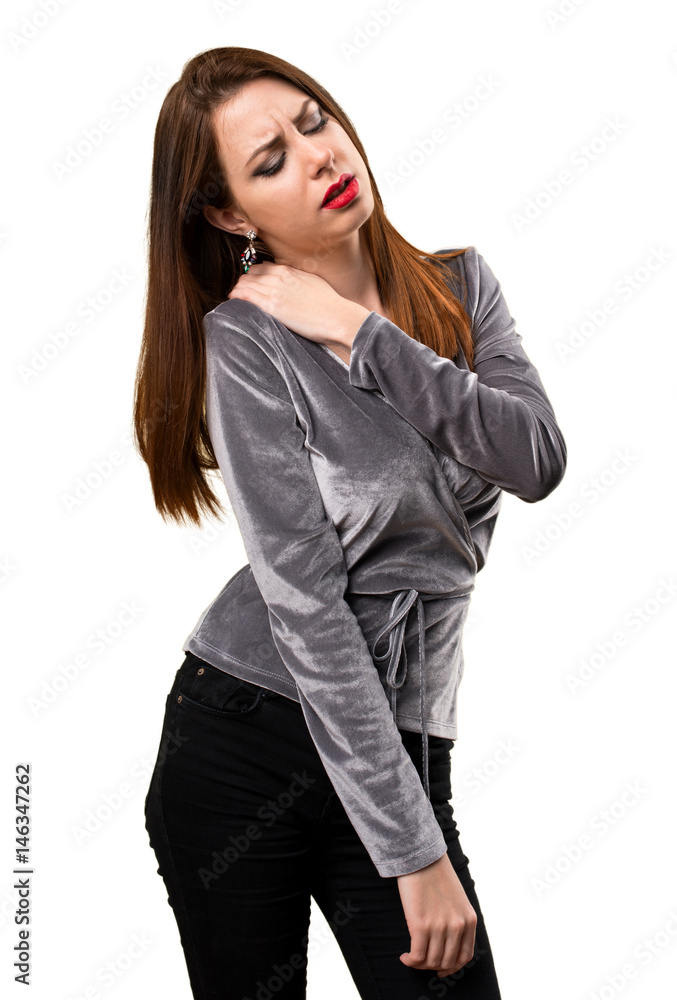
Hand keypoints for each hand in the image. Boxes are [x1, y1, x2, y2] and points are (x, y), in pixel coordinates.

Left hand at [227, 261, 369, 346]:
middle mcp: (279, 276)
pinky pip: (244, 295)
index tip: (252, 287)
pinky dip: (236, 297)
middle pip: (249, 275)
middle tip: (241, 296)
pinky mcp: (272, 305)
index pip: (261, 268)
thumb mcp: (312, 283)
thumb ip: (296, 280)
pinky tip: (233, 302)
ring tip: (236, 301)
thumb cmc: (330, 305)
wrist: (338, 316)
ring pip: (243, 284)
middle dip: (243, 284)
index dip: (253, 278)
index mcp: (289, 270)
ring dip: (238, 292)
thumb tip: (288, 282)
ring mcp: (274, 289)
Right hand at [397, 852, 476, 978]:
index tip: (440, 968)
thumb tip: (447, 943)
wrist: (420, 857)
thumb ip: (457, 919)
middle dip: (433, 966)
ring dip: (419, 964)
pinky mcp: (421, 925)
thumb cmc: (435, 875)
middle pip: (447, 961)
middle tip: (421, 961)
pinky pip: (417, 956)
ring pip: (431, 961)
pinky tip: (404, 957)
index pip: (465, 956)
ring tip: (410, 958)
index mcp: (469, 920)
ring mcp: (440, 927)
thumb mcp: (457, 899)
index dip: (452, 967)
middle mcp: (458, 926)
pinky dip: (410, 961)